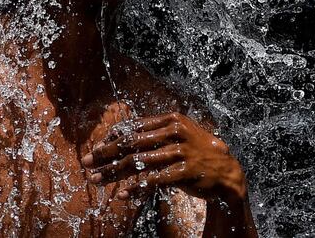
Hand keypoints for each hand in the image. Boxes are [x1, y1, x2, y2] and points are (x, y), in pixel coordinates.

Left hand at [81, 112, 247, 203]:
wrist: (227, 172)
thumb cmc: (196, 151)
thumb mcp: (178, 135)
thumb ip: (153, 133)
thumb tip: (120, 136)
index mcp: (171, 120)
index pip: (133, 127)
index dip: (112, 138)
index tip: (96, 148)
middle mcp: (175, 132)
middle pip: (131, 143)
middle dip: (105, 154)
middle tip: (86, 162)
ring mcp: (180, 152)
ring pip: (138, 162)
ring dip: (113, 172)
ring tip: (97, 179)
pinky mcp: (184, 171)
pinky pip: (153, 180)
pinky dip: (136, 188)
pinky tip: (122, 194)